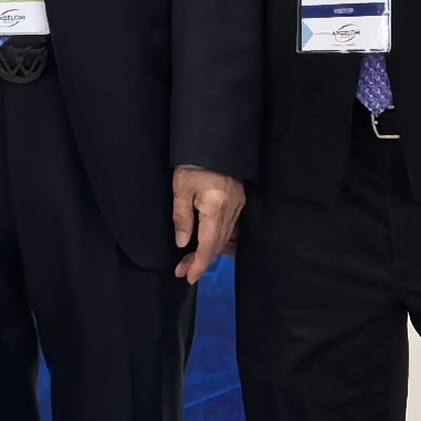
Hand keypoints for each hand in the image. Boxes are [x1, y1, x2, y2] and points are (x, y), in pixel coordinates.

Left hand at [171, 168, 246, 282]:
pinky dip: (218, 241)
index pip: (209, 245)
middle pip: (217, 245)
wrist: (215, 143)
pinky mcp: (239, 203)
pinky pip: (230, 230)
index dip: (199, 264)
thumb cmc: (194, 165)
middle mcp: (232, 212)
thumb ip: (182, 218)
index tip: (189, 277)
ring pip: (224, 239)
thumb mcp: (181, 189)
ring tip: (190, 261)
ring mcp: (238, 208)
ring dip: (208, 252)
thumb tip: (182, 243)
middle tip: (183, 272)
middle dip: (200, 261)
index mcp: (216, 208)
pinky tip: (207, 245)